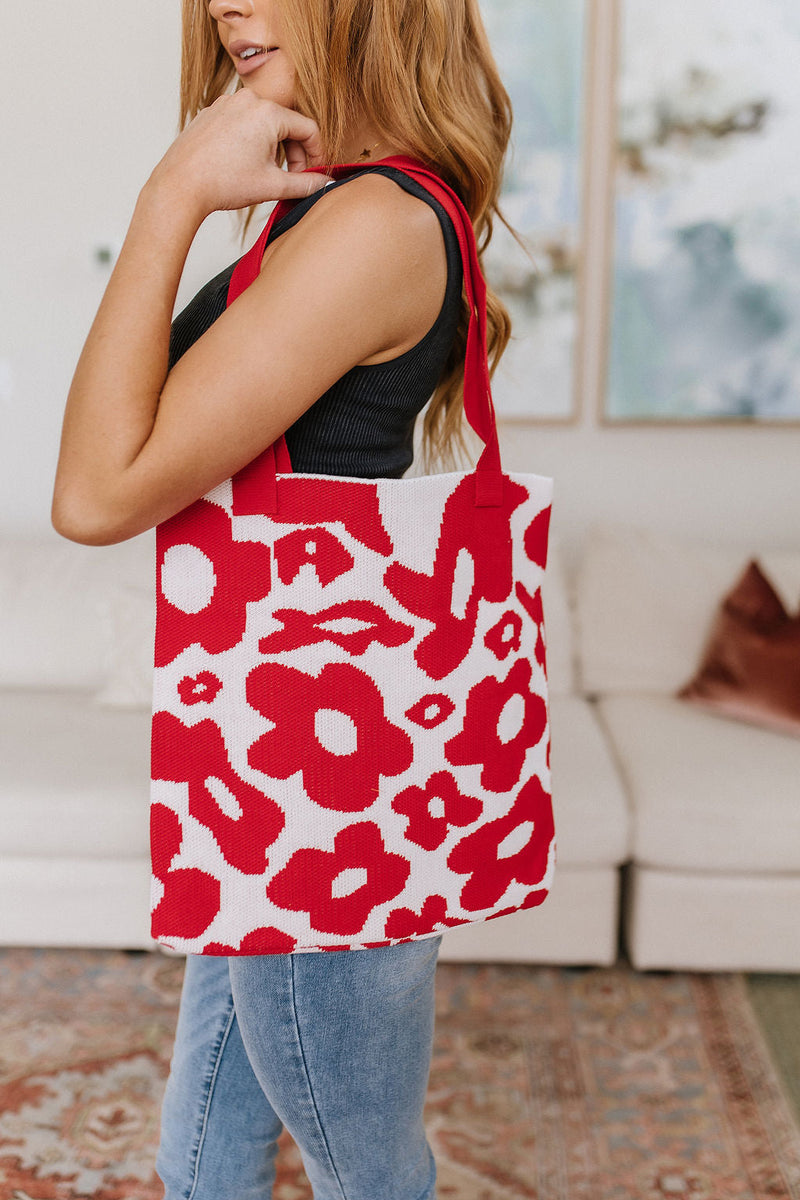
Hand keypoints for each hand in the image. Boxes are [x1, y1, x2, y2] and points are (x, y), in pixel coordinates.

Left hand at [146, 90, 329, 219]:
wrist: (181, 185)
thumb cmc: (223, 183)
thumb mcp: (273, 186)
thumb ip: (306, 184)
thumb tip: (324, 184)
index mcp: (268, 112)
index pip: (308, 129)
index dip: (317, 154)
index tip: (314, 174)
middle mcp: (248, 99)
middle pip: (286, 124)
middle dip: (293, 153)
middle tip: (290, 179)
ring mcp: (227, 103)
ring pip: (264, 123)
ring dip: (272, 148)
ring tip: (263, 174)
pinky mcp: (212, 112)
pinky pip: (242, 123)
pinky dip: (250, 142)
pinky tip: (242, 166)